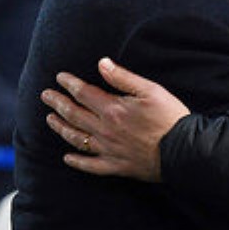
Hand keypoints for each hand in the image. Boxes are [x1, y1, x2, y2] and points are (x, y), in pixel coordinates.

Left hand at [41, 58, 189, 181]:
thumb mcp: (151, 90)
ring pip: (76, 139)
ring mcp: (108, 150)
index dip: (70, 84)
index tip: (59, 77)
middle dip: (58, 103)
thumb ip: (123, 78)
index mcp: (113, 109)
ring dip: (61, 128)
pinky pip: (90, 165)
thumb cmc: (170, 117)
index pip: (84, 93)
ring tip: (49, 120)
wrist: (183, 150)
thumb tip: (102, 63)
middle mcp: (105, 130)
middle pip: (74, 115)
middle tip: (45, 96)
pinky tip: (67, 158)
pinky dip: (76, 161)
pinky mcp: (116, 166)